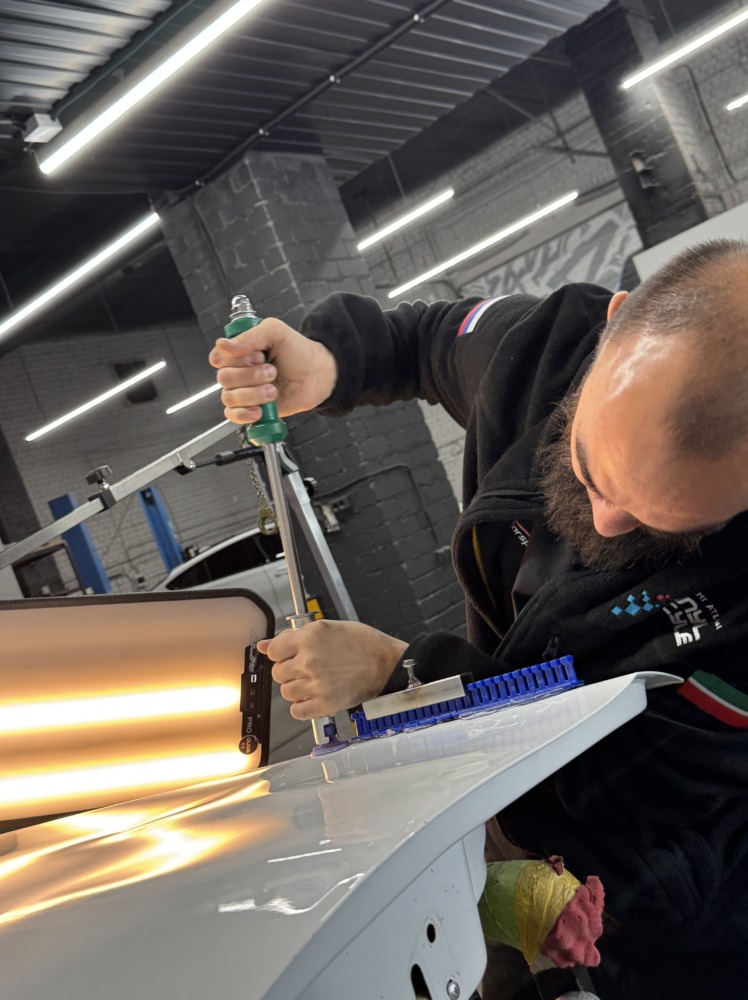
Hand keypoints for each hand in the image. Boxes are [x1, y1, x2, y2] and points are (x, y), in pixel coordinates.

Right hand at [209, 317, 336, 424]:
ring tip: (273, 390)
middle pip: (224, 378)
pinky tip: (260, 410)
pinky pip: (233, 416)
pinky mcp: (251, 409)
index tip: (258, 356)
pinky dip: (245, 414)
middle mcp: (238, 371)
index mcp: (240, 352)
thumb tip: (222, 345)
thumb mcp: (275, 332)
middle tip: (272, 371)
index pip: (219, 358)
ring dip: (253, 394)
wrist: (317, 374)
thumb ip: (248, 336)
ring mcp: (243, 391)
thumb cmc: (298, 352)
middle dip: (251, 376)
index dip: (236, 359)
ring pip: (230, 397)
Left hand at [257, 619, 407, 718]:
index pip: (274, 651)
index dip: (281, 653)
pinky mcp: (325, 704)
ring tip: (313, 682)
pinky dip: (302, 707)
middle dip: (289, 671)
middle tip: (307, 668)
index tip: (289, 655)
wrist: (387, 664)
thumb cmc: (363, 644)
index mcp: (309, 638)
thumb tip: (264, 645)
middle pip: (278, 673)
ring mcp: (316, 684)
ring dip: (296, 688)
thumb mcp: (327, 628)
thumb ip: (293, 636)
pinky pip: (297, 711)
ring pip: (286, 692)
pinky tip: (313, 697)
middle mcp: (309, 660)